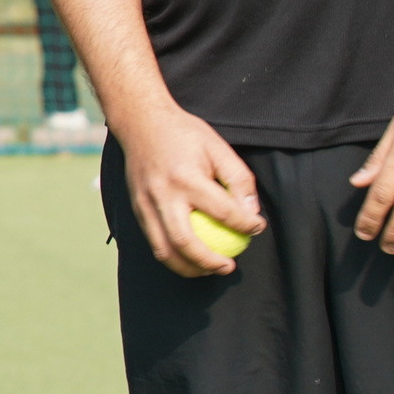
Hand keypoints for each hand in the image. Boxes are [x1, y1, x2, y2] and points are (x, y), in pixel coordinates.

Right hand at [120, 100, 262, 278]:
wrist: (139, 123)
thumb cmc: (184, 134)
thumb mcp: (218, 147)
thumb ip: (238, 179)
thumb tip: (252, 213)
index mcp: (186, 179)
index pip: (223, 212)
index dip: (246, 225)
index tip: (257, 228)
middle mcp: (163, 196)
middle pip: (186, 243)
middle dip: (210, 263)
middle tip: (229, 267)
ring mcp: (145, 205)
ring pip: (164, 250)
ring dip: (188, 268)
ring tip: (208, 270)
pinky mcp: (137, 210)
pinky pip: (154, 242)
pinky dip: (173, 255)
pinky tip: (189, 257)